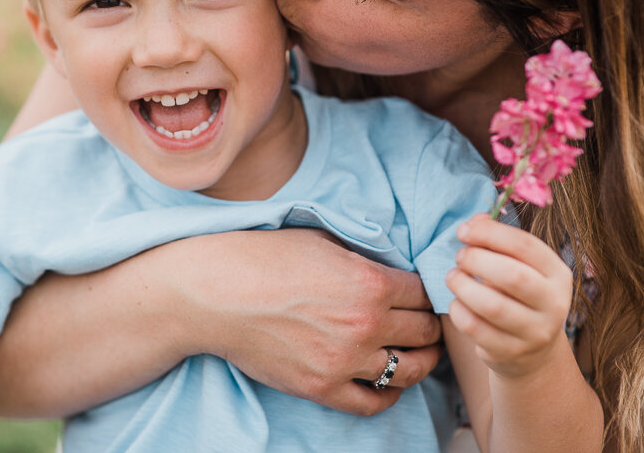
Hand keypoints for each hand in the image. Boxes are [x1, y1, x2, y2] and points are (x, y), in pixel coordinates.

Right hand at [179, 228, 442, 414]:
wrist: (215, 293)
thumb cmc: (262, 259)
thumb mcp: (321, 241)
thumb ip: (363, 260)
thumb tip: (392, 269)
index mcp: (369, 282)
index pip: (423, 293)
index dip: (426, 291)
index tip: (420, 295)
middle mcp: (365, 323)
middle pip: (424, 332)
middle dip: (427, 325)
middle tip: (423, 323)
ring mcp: (345, 360)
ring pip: (409, 370)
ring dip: (419, 360)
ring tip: (417, 354)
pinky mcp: (322, 386)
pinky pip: (374, 402)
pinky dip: (389, 393)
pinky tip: (387, 381)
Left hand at [446, 214, 572, 378]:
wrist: (533, 352)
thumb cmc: (518, 296)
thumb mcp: (517, 266)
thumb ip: (497, 241)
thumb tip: (474, 222)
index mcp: (558, 274)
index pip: (526, 245)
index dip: (490, 233)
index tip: (463, 230)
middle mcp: (554, 303)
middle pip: (512, 276)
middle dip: (476, 260)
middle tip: (460, 257)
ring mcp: (536, 332)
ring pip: (493, 306)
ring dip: (463, 286)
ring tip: (453, 278)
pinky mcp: (512, 353)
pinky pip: (476, 329)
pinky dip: (458, 311)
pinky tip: (457, 303)